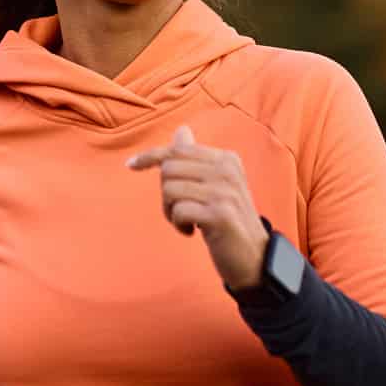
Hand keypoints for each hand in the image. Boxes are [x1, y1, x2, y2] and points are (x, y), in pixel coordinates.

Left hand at [126, 124, 270, 289]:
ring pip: (170, 190)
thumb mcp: (215, 184)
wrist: (254, 256)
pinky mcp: (219, 215)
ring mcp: (224, 192)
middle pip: (169, 169)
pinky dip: (178, 224)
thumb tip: (182, 130)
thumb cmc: (227, 219)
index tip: (131, 164)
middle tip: (180, 211)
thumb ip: (196, 158)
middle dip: (165, 193)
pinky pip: (178, 211)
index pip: (179, 149)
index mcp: (226, 159)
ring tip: (188, 221)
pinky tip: (192, 231)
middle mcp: (227, 171)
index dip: (151, 156)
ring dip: (170, 211)